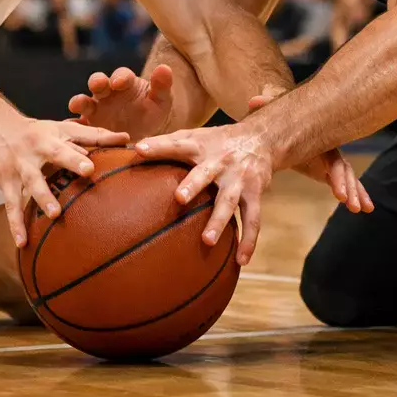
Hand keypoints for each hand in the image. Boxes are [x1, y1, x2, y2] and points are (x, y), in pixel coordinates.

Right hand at [0, 118, 128, 247]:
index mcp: (49, 140)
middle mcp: (32, 154)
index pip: (65, 148)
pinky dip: (15, 225)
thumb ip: (94, 135)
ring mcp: (18, 170)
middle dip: (62, 173)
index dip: (76, 157)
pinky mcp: (6, 184)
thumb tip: (126, 138)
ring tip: (54, 215)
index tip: (91, 168)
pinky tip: (22, 243)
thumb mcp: (62, 129)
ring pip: (29, 186)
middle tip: (81, 179)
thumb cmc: (38, 131)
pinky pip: (11, 207)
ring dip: (42, 199)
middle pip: (48, 163)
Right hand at [68, 65, 174, 141]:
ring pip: (83, 101)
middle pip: (98, 82)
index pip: (121, 75)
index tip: (120, 83)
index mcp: (125, 82)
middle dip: (97, 82)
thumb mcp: (161, 100)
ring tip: (75, 106)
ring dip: (79, 101)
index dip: (120, 77)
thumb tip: (164, 67)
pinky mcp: (87, 125)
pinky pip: (77, 125)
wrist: (144, 134)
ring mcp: (95, 108)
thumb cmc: (152, 111)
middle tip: (98, 86)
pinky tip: (70, 130)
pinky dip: (72, 126)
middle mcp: (107, 92)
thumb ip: (162, 85)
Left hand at [134, 124, 273, 265]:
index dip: (158, 147)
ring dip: (219, 220)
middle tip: (179, 198)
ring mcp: (239, 178)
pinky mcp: (255, 193)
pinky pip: (253, 219)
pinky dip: (249, 240)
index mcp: (201, 146)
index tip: (140, 150)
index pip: (177, 145)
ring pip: (229, 200)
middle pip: (206, 173)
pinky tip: (241, 260)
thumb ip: (167, 143)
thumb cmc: (217, 141)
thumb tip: (134, 150)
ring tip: (207, 241)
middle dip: (193, 185)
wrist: (263, 137)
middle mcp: (221, 161)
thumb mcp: (195, 136)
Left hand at [246, 92, 371, 214]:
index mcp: (318, 138)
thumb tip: (254, 100)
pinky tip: (363, 209)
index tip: (340, 193)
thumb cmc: (275, 119)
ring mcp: (328, 160)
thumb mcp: (271, 114)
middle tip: (352, 205)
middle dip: (350, 186)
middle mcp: (327, 148)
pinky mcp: (325, 170)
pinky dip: (352, 194)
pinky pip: (341, 183)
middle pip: (343, 169)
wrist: (278, 124)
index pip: (332, 158)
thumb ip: (266, 106)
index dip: (337, 175)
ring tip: (360, 209)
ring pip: (346, 177)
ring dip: (354, 192)